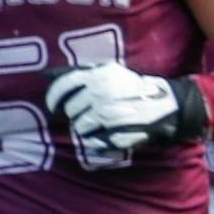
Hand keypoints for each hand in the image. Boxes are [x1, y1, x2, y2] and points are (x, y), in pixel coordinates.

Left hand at [46, 62, 201, 156]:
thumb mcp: (112, 72)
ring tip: (96, 124)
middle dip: (75, 113)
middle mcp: (99, 96)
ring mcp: (106, 117)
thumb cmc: (135, 87)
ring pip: (80, 127)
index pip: (64, 86)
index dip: (54, 97)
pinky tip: (104, 134)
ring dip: (84, 127)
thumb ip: (85, 74)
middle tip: (85, 113)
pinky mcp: (114, 134)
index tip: (53, 106)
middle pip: (71, 110)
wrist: (165, 105)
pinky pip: (93, 141)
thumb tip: (48, 75)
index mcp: (98, 77)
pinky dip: (95, 140)